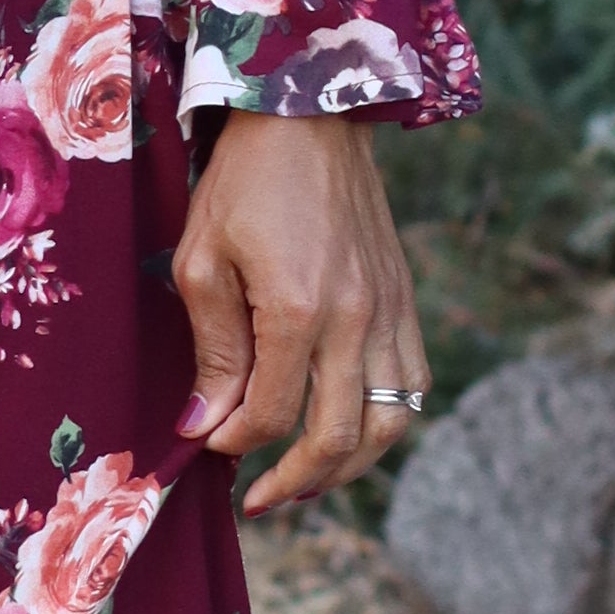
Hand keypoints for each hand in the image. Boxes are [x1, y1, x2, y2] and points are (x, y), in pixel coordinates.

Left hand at [171, 114, 426, 516]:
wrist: (312, 114)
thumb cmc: (243, 182)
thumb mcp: (202, 261)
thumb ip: (212, 351)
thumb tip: (204, 426)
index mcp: (300, 311)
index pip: (273, 415)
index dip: (236, 443)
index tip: (207, 444)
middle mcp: (358, 321)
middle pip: (339, 438)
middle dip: (294, 481)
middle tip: (256, 499)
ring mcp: (390, 313)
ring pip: (390, 424)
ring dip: (348, 467)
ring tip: (306, 483)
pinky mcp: (405, 301)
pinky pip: (412, 385)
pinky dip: (384, 424)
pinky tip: (348, 432)